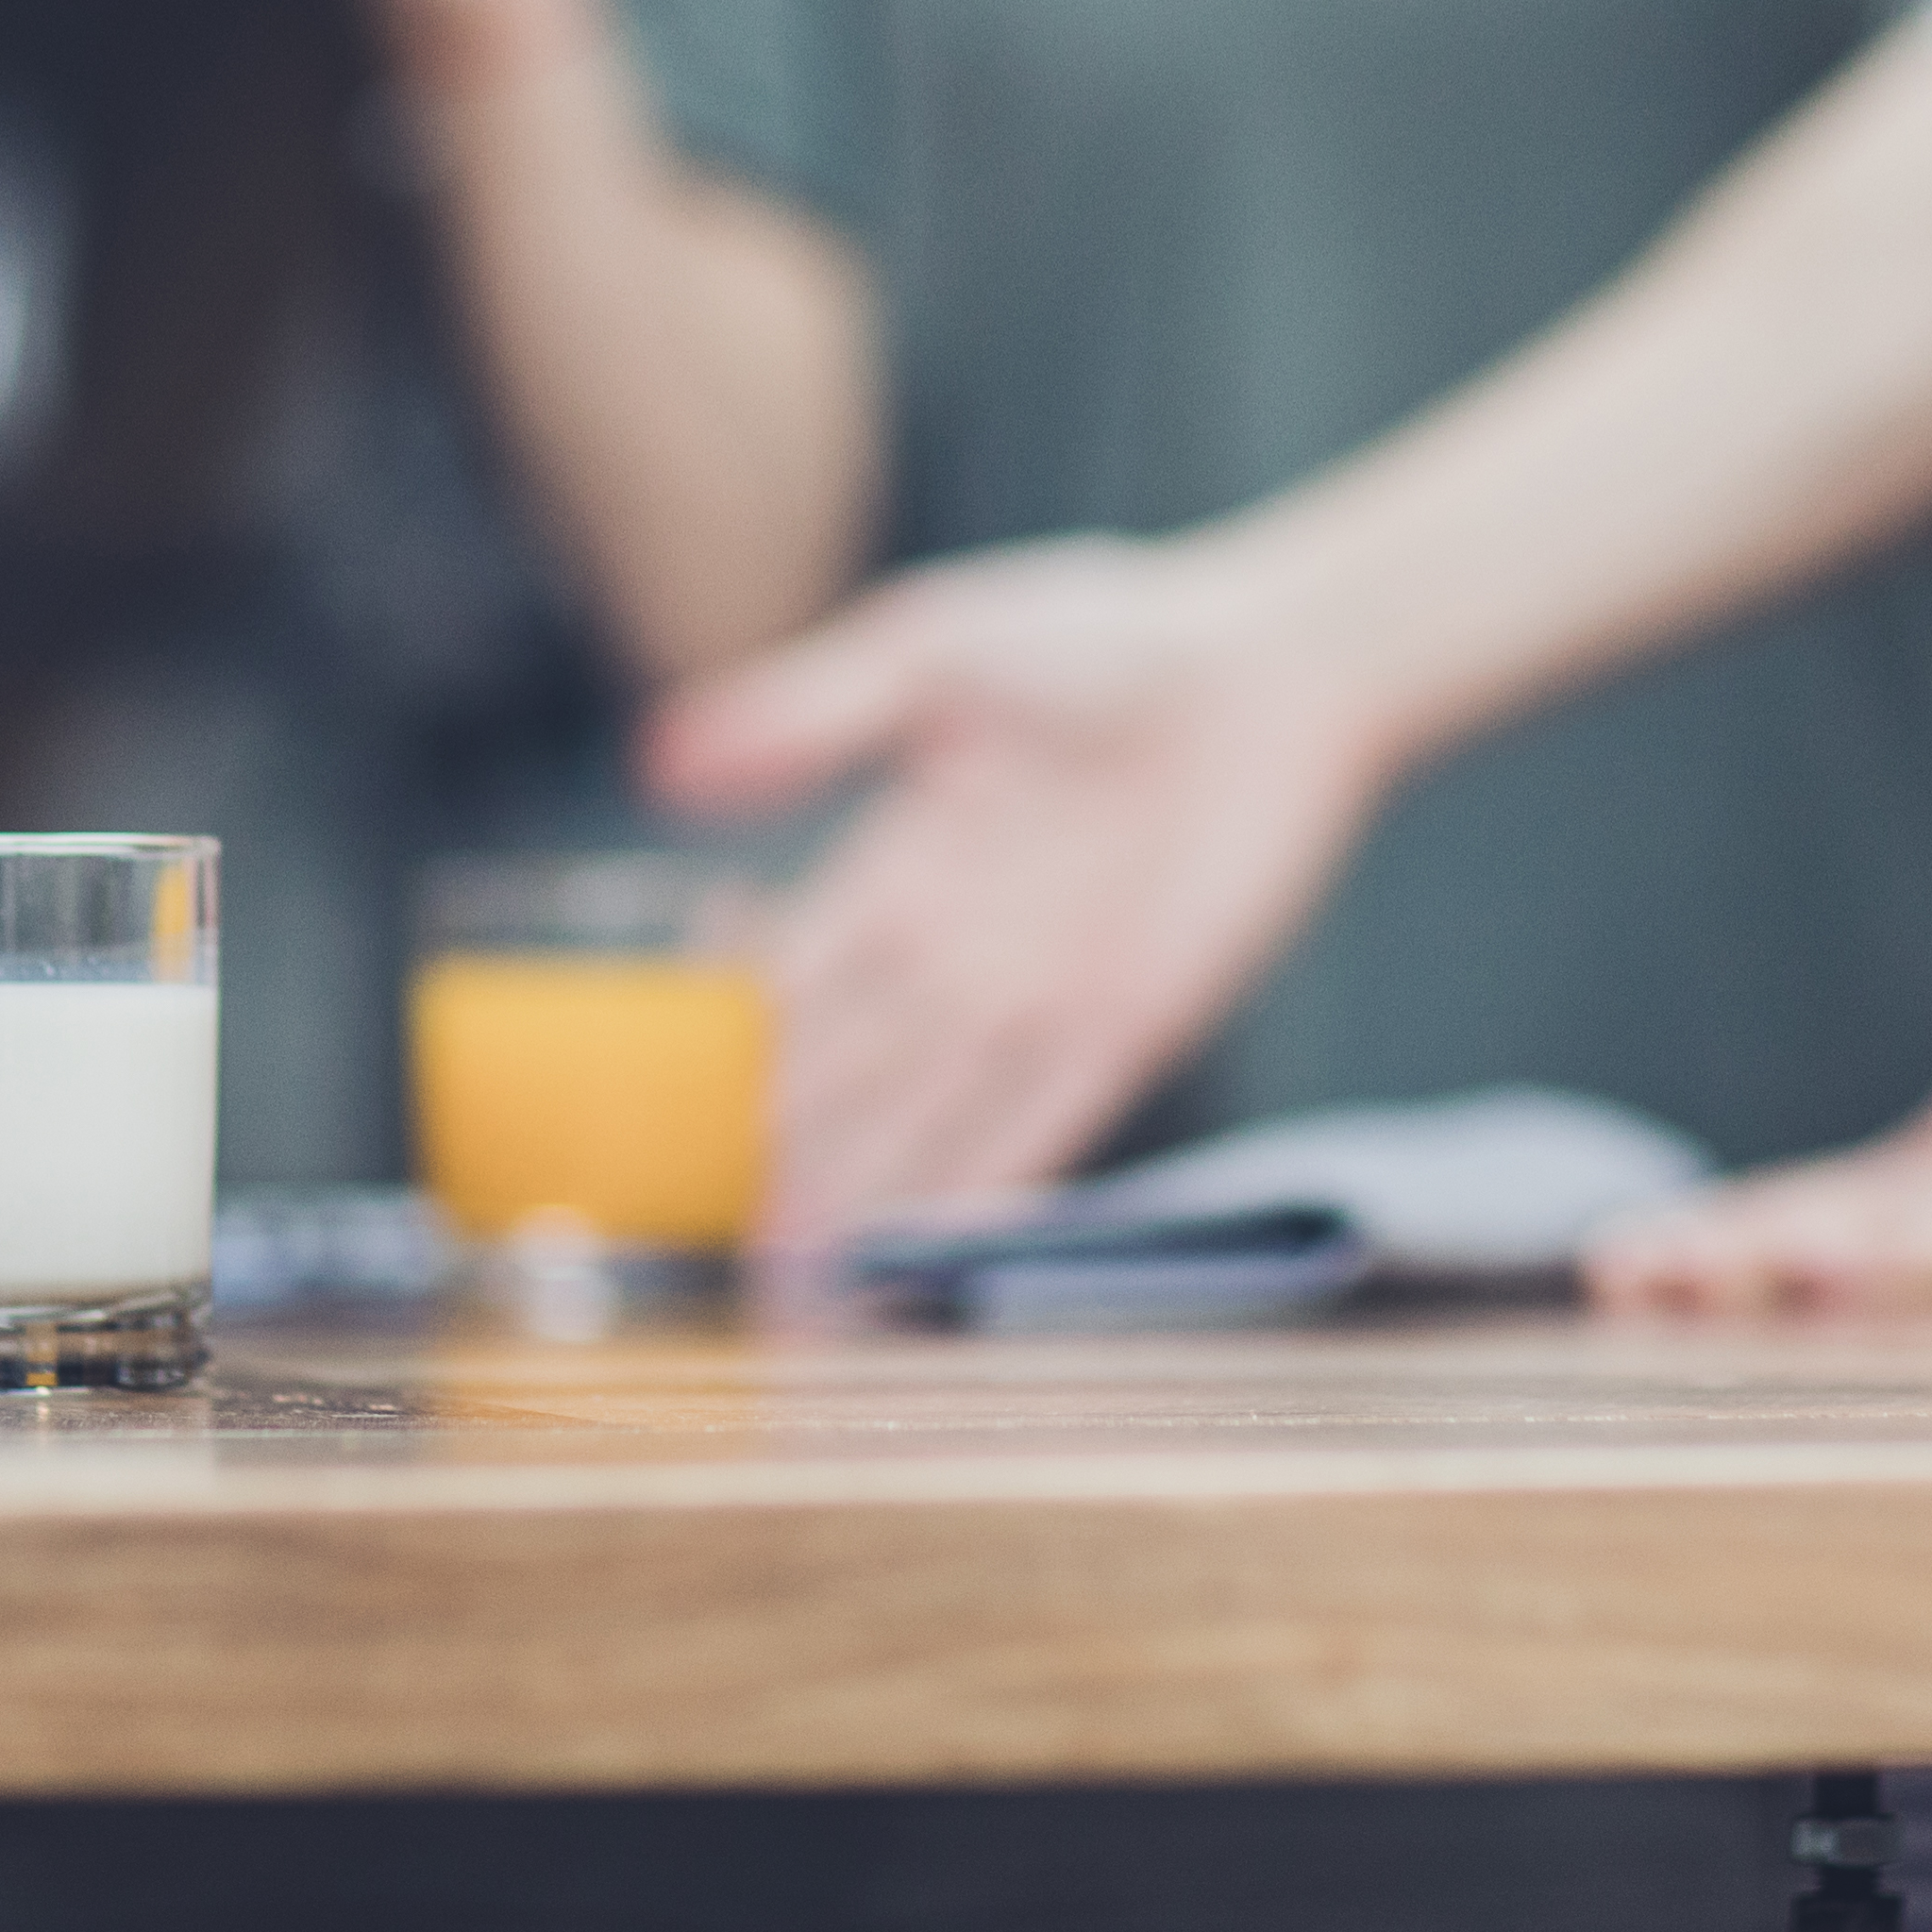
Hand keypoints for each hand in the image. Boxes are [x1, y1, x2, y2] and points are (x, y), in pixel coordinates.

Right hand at [646, 536, 1401, 1237]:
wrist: (1272, 665)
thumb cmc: (1102, 635)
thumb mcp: (933, 654)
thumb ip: (807, 715)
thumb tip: (660, 760)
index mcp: (898, 863)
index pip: (793, 985)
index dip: (734, 1063)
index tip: (662, 1135)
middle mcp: (959, 949)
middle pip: (849, 1078)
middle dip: (782, 1168)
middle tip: (710, 1259)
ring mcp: (1041, 996)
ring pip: (929, 1125)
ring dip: (863, 1209)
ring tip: (789, 1296)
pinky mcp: (1131, 1026)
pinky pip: (1044, 1129)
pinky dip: (981, 1194)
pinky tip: (922, 1257)